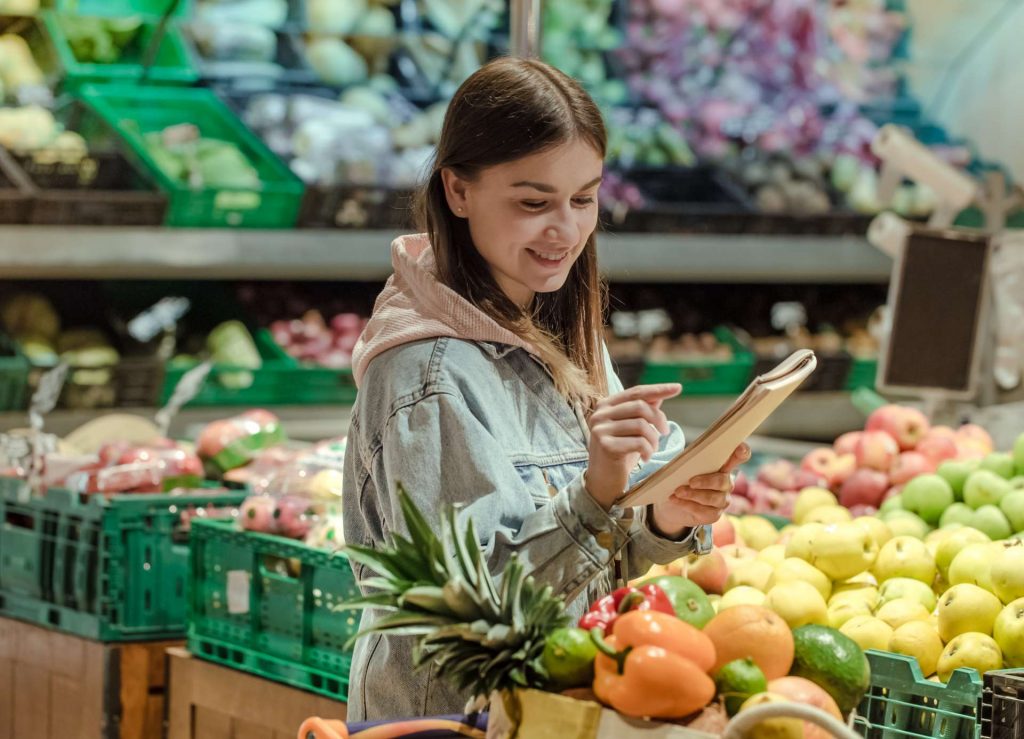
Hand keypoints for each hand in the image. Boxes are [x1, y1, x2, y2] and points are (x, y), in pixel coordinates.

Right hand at [584, 383, 681, 509]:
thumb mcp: (631, 430)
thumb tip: (659, 394)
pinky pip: (639, 442)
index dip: (658, 389)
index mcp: (605, 405)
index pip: (636, 392)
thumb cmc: (620, 454)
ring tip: (652, 449)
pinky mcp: (606, 445)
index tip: (677, 388)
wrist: (603, 482)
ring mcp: (601, 429)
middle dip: (659, 419)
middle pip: (640, 406)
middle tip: (665, 432)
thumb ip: (641, 411)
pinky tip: (645, 458)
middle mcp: (600, 414)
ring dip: (654, 439)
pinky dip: (648, 451)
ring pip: (641, 425)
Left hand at [650, 443, 750, 538]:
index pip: (739, 456)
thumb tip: (680, 454)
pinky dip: (687, 504)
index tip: (740, 449)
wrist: (673, 504)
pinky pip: (704, 511)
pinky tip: (675, 500)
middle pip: (723, 481)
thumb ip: (688, 460)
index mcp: (722, 466)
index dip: (742, 452)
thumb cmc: (681, 480)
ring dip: (694, 494)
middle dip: (706, 481)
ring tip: (678, 491)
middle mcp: (726, 483)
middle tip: (691, 481)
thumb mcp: (683, 468)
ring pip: (714, 498)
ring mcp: (722, 500)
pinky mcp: (713, 515)